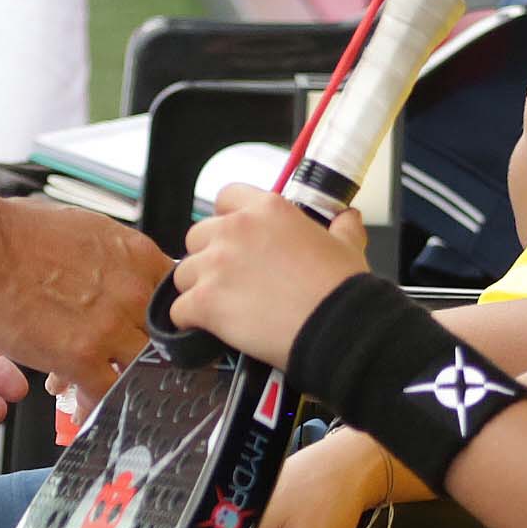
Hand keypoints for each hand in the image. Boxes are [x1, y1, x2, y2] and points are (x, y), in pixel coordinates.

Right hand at [0, 198, 164, 401]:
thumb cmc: (15, 234)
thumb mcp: (86, 230)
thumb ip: (114, 256)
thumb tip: (117, 269)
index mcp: (138, 256)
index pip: (175, 300)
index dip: (162, 322)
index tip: (150, 334)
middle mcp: (133, 291)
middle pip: (163, 340)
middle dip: (139, 355)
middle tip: (119, 364)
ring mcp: (111, 326)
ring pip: (139, 370)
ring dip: (116, 381)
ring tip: (93, 384)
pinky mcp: (82, 356)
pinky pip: (107, 395)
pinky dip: (94, 405)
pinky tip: (80, 405)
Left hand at [165, 185, 367, 367]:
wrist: (336, 329)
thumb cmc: (341, 290)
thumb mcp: (348, 245)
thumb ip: (342, 225)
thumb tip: (347, 217)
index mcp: (267, 209)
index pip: (226, 198)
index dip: (228, 220)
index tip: (236, 240)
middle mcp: (235, 230)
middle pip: (197, 237)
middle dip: (209, 257)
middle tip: (232, 280)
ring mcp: (216, 265)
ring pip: (184, 273)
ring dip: (198, 289)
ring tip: (224, 308)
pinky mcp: (204, 301)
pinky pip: (178, 309)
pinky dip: (190, 321)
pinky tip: (209, 329)